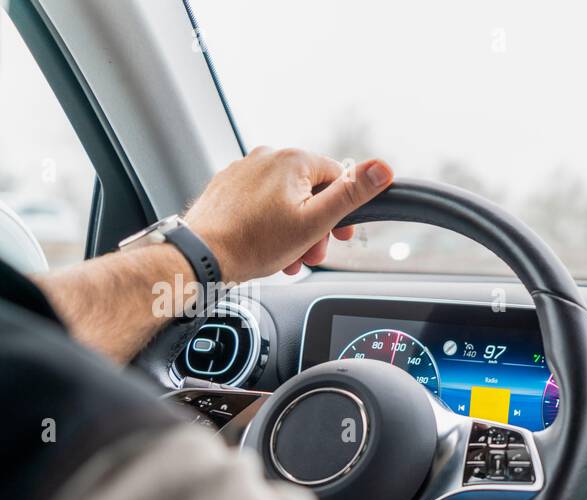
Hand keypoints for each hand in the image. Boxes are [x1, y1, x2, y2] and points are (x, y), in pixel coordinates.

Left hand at [184, 147, 393, 282]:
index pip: (337, 177)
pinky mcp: (229, 186)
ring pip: (286, 199)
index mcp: (293, 159)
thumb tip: (383, 168)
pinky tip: (268, 246)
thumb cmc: (255, 242)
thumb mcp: (315, 222)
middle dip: (317, 226)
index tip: (342, 237)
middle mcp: (267, 156)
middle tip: (312, 253)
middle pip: (311, 191)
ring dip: (295, 230)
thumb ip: (351, 194)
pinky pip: (262, 201)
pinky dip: (271, 223)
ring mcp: (244, 169)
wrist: (203, 255)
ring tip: (289, 256)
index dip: (344, 211)